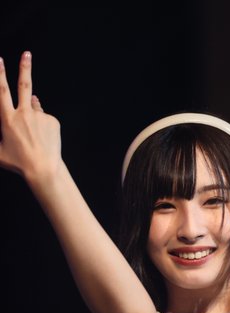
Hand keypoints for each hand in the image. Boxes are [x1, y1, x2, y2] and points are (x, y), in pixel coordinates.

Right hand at [0, 51, 61, 182]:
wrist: (43, 169)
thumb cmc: (18, 163)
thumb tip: (1, 124)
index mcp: (8, 119)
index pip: (2, 92)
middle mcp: (24, 114)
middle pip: (24, 86)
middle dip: (25, 67)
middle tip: (27, 54)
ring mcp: (40, 116)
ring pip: (35, 109)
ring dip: (32, 116)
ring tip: (33, 136)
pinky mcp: (52, 121)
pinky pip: (46, 119)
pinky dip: (43, 126)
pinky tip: (43, 139)